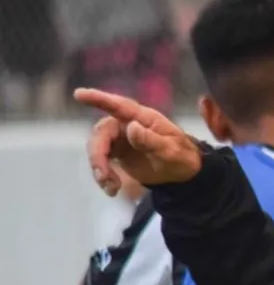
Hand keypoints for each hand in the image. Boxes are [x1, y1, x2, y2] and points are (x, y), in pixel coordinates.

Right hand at [75, 88, 202, 196]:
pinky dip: (103, 176)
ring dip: (99, 168)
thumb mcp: (170, 151)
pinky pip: (102, 161)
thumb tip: (131, 127)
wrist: (183, 173)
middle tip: (103, 175)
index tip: (79, 94)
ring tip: (111, 187)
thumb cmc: (181, 155)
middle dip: (98, 154)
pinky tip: (112, 189)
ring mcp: (120, 139)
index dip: (98, 99)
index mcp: (143, 118)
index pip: (118, 106)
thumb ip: (151, 140)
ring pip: (97, 148)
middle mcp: (127, 124)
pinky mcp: (117, 153)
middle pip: (101, 133)